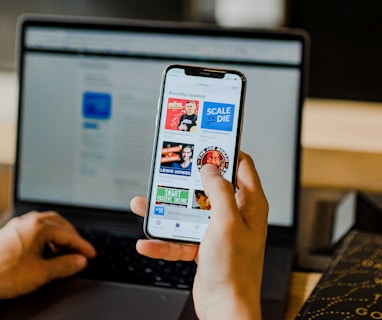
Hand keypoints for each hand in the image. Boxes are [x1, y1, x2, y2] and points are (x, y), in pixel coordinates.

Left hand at [0, 211, 95, 298]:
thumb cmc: (3, 274)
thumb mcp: (40, 273)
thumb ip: (65, 265)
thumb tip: (80, 261)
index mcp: (39, 228)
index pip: (69, 235)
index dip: (82, 246)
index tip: (91, 254)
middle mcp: (29, 222)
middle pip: (60, 223)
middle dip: (72, 236)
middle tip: (80, 249)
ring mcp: (18, 225)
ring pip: (47, 222)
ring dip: (59, 233)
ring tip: (64, 247)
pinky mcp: (9, 232)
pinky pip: (34, 226)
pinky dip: (46, 234)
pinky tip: (44, 246)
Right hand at [130, 151, 267, 318]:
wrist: (225, 308)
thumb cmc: (234, 270)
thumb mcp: (226, 223)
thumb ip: (220, 191)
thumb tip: (210, 168)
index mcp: (248, 205)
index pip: (242, 166)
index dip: (225, 152)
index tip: (206, 142)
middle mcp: (234, 214)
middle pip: (210, 186)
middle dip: (189, 180)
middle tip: (171, 170)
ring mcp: (217, 230)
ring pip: (191, 211)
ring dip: (168, 209)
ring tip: (146, 204)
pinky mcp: (203, 246)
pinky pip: (181, 237)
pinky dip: (165, 239)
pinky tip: (148, 242)